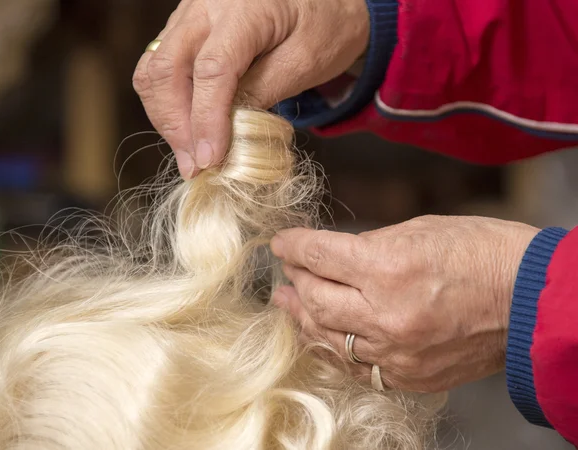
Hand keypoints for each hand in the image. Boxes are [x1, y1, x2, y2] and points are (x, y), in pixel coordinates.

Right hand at [133, 0, 368, 177]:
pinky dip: (168, 103)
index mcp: (244, 9)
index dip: (206, 120)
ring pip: (154, 69)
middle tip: (195, 166)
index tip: (210, 159)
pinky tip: (188, 129)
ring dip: (167, 118)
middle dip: (176, 125)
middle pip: (167, 70)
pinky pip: (160, 67)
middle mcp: (206, 6)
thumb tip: (225, 132)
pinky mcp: (185, 27)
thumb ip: (264, 92)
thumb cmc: (323, 26)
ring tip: (190, 154)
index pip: (212, 70)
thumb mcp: (305, 62)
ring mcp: (190, 14)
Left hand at [270, 215, 538, 391]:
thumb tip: (334, 258)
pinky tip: (319, 337)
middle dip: (296, 281)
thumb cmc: (481, 251)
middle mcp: (386, 315)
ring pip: (329, 338)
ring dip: (303, 318)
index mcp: (388, 268)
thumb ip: (369, 248)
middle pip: (316, 300)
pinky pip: (356, 367)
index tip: (281, 243)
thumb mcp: (418, 231)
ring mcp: (397, 352)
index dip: (293, 247)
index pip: (320, 256)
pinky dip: (333, 349)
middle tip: (286, 273)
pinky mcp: (410, 376)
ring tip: (287, 304)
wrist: (530, 296)